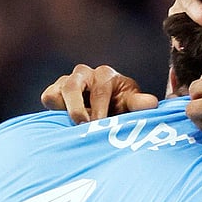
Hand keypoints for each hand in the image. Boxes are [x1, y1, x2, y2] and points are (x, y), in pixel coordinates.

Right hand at [40, 64, 157, 123]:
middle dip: (77, 108)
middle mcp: (84, 74)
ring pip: (58, 92)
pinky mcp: (53, 91)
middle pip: (73, 86)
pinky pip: (48, 98)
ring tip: (74, 127)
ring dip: (65, 110)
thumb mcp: (131, 105)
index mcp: (106, 75)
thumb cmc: (120, 106)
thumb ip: (139, 104)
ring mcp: (67, 81)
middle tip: (82, 126)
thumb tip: (152, 103)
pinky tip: (66, 124)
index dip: (99, 109)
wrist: (104, 111)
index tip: (99, 125)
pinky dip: (54, 111)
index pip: (100, 90)